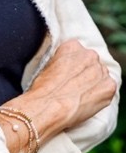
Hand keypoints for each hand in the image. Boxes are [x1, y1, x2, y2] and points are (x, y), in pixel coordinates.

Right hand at [0, 39, 116, 152]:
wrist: (48, 106)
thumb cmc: (43, 88)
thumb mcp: (48, 66)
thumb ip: (63, 61)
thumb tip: (69, 68)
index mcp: (72, 46)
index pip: (78, 52)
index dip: (74, 65)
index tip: (68, 74)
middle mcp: (89, 54)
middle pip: (92, 62)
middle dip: (86, 72)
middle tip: (75, 86)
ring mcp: (101, 70)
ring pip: (101, 75)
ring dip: (94, 83)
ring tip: (80, 95)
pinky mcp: (109, 86)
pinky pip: (108, 89)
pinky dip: (101, 95)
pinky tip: (87, 101)